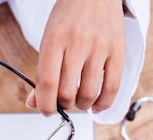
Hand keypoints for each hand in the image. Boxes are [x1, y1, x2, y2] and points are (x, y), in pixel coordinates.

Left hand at [27, 0, 126, 115]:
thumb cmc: (69, 16)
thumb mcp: (48, 39)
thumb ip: (42, 72)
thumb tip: (34, 103)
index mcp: (55, 39)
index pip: (47, 82)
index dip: (45, 105)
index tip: (46, 110)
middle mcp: (78, 42)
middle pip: (67, 92)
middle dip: (63, 105)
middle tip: (63, 102)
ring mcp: (100, 47)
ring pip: (89, 94)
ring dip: (81, 105)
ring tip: (78, 100)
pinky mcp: (118, 51)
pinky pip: (112, 88)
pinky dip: (103, 104)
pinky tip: (96, 105)